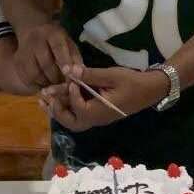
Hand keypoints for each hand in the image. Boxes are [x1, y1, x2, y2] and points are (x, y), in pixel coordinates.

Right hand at [14, 22, 82, 88]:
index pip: (58, 47)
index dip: (64, 61)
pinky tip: (44, 83)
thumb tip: (79, 75)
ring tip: (55, 84)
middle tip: (65, 85)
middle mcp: (36, 41)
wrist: (33, 30)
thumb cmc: (56, 40)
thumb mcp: (69, 44)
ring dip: (47, 83)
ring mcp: (24, 51)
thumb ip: (75, 59)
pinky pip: (27, 78)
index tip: (68, 74)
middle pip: (46, 63)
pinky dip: (37, 84)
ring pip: (35, 73)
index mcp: (52, 34)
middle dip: (57, 77)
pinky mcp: (18, 61)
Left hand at [40, 65, 169, 131]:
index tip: (70, 79)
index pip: (78, 107)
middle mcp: (97, 119)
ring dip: (58, 110)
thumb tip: (69, 70)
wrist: (150, 90)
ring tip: (43, 99)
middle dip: (56, 110)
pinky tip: (58, 97)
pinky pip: (78, 115)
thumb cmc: (133, 82)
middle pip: (71, 122)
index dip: (70, 94)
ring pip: (73, 121)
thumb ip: (90, 75)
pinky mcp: (98, 113)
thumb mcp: (112, 75)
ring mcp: (97, 118)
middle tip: (44, 97)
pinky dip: (66, 108)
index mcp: (101, 112)